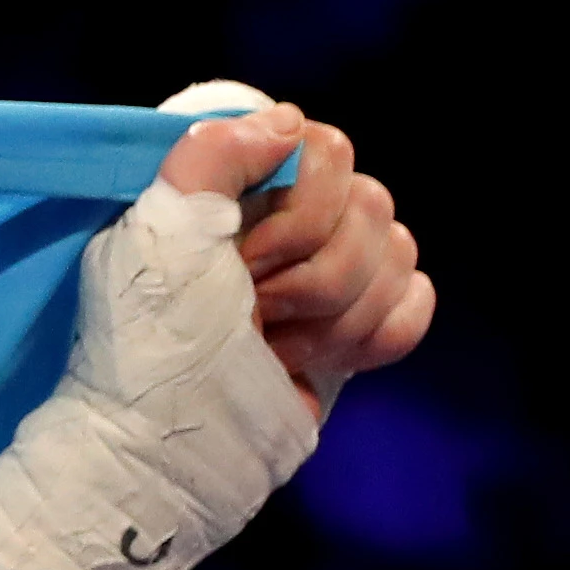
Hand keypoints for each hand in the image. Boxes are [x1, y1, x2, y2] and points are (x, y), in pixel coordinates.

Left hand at [155, 97, 434, 414]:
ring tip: (270, 347)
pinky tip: (321, 360)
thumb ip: (212, 154)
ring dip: (334, 317)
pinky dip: (378, 335)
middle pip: (372, 207)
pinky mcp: (355, 325)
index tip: (243, 261)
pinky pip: (416, 302)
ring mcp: (329, 273)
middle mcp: (291, 220)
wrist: (167, 446)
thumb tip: (288, 122)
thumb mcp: (159, 234)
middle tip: (251, 315)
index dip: (299, 212)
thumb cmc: (152, 341)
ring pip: (399, 254)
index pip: (328, 151)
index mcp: (241, 189)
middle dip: (312, 277)